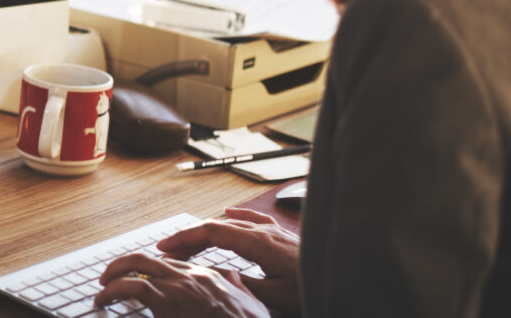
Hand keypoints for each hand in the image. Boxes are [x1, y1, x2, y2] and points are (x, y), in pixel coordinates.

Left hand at [95, 252, 269, 317]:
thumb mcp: (251, 306)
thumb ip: (238, 290)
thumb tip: (232, 279)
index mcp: (211, 277)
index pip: (175, 262)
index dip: (152, 267)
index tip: (137, 276)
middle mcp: (194, 275)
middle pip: (150, 258)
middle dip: (125, 265)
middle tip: (109, 277)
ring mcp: (181, 286)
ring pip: (138, 265)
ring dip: (115, 274)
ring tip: (102, 288)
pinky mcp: (168, 300)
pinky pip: (132, 286)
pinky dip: (112, 290)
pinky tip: (103, 299)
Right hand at [156, 207, 301, 314]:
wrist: (346, 279)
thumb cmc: (314, 288)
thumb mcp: (275, 296)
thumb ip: (243, 285)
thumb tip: (216, 277)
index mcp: (258, 243)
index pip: (211, 232)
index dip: (185, 238)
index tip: (165, 248)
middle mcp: (263, 231)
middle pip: (216, 226)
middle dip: (189, 238)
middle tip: (168, 252)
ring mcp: (273, 232)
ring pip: (231, 224)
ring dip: (207, 233)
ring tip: (188, 245)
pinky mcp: (282, 237)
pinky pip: (252, 220)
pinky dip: (235, 217)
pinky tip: (229, 213)